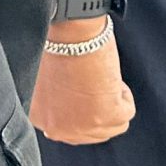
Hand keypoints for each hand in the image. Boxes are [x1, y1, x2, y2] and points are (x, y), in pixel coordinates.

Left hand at [31, 27, 134, 144]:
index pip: (69, 129)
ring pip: (112, 126)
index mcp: (38, 117)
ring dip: (112, 102)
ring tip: (99, 77)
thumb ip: (53, 101)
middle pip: (92, 133)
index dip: (82, 109)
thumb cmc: (56, 43)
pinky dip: (123, 94)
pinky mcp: (107, 118)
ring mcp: (82, 127)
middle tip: (94, 84)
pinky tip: (108, 76)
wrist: (69, 32)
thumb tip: (73, 109)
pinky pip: (126, 113)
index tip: (84, 92)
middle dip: (98, 110)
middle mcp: (57, 128)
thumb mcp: (45, 81)